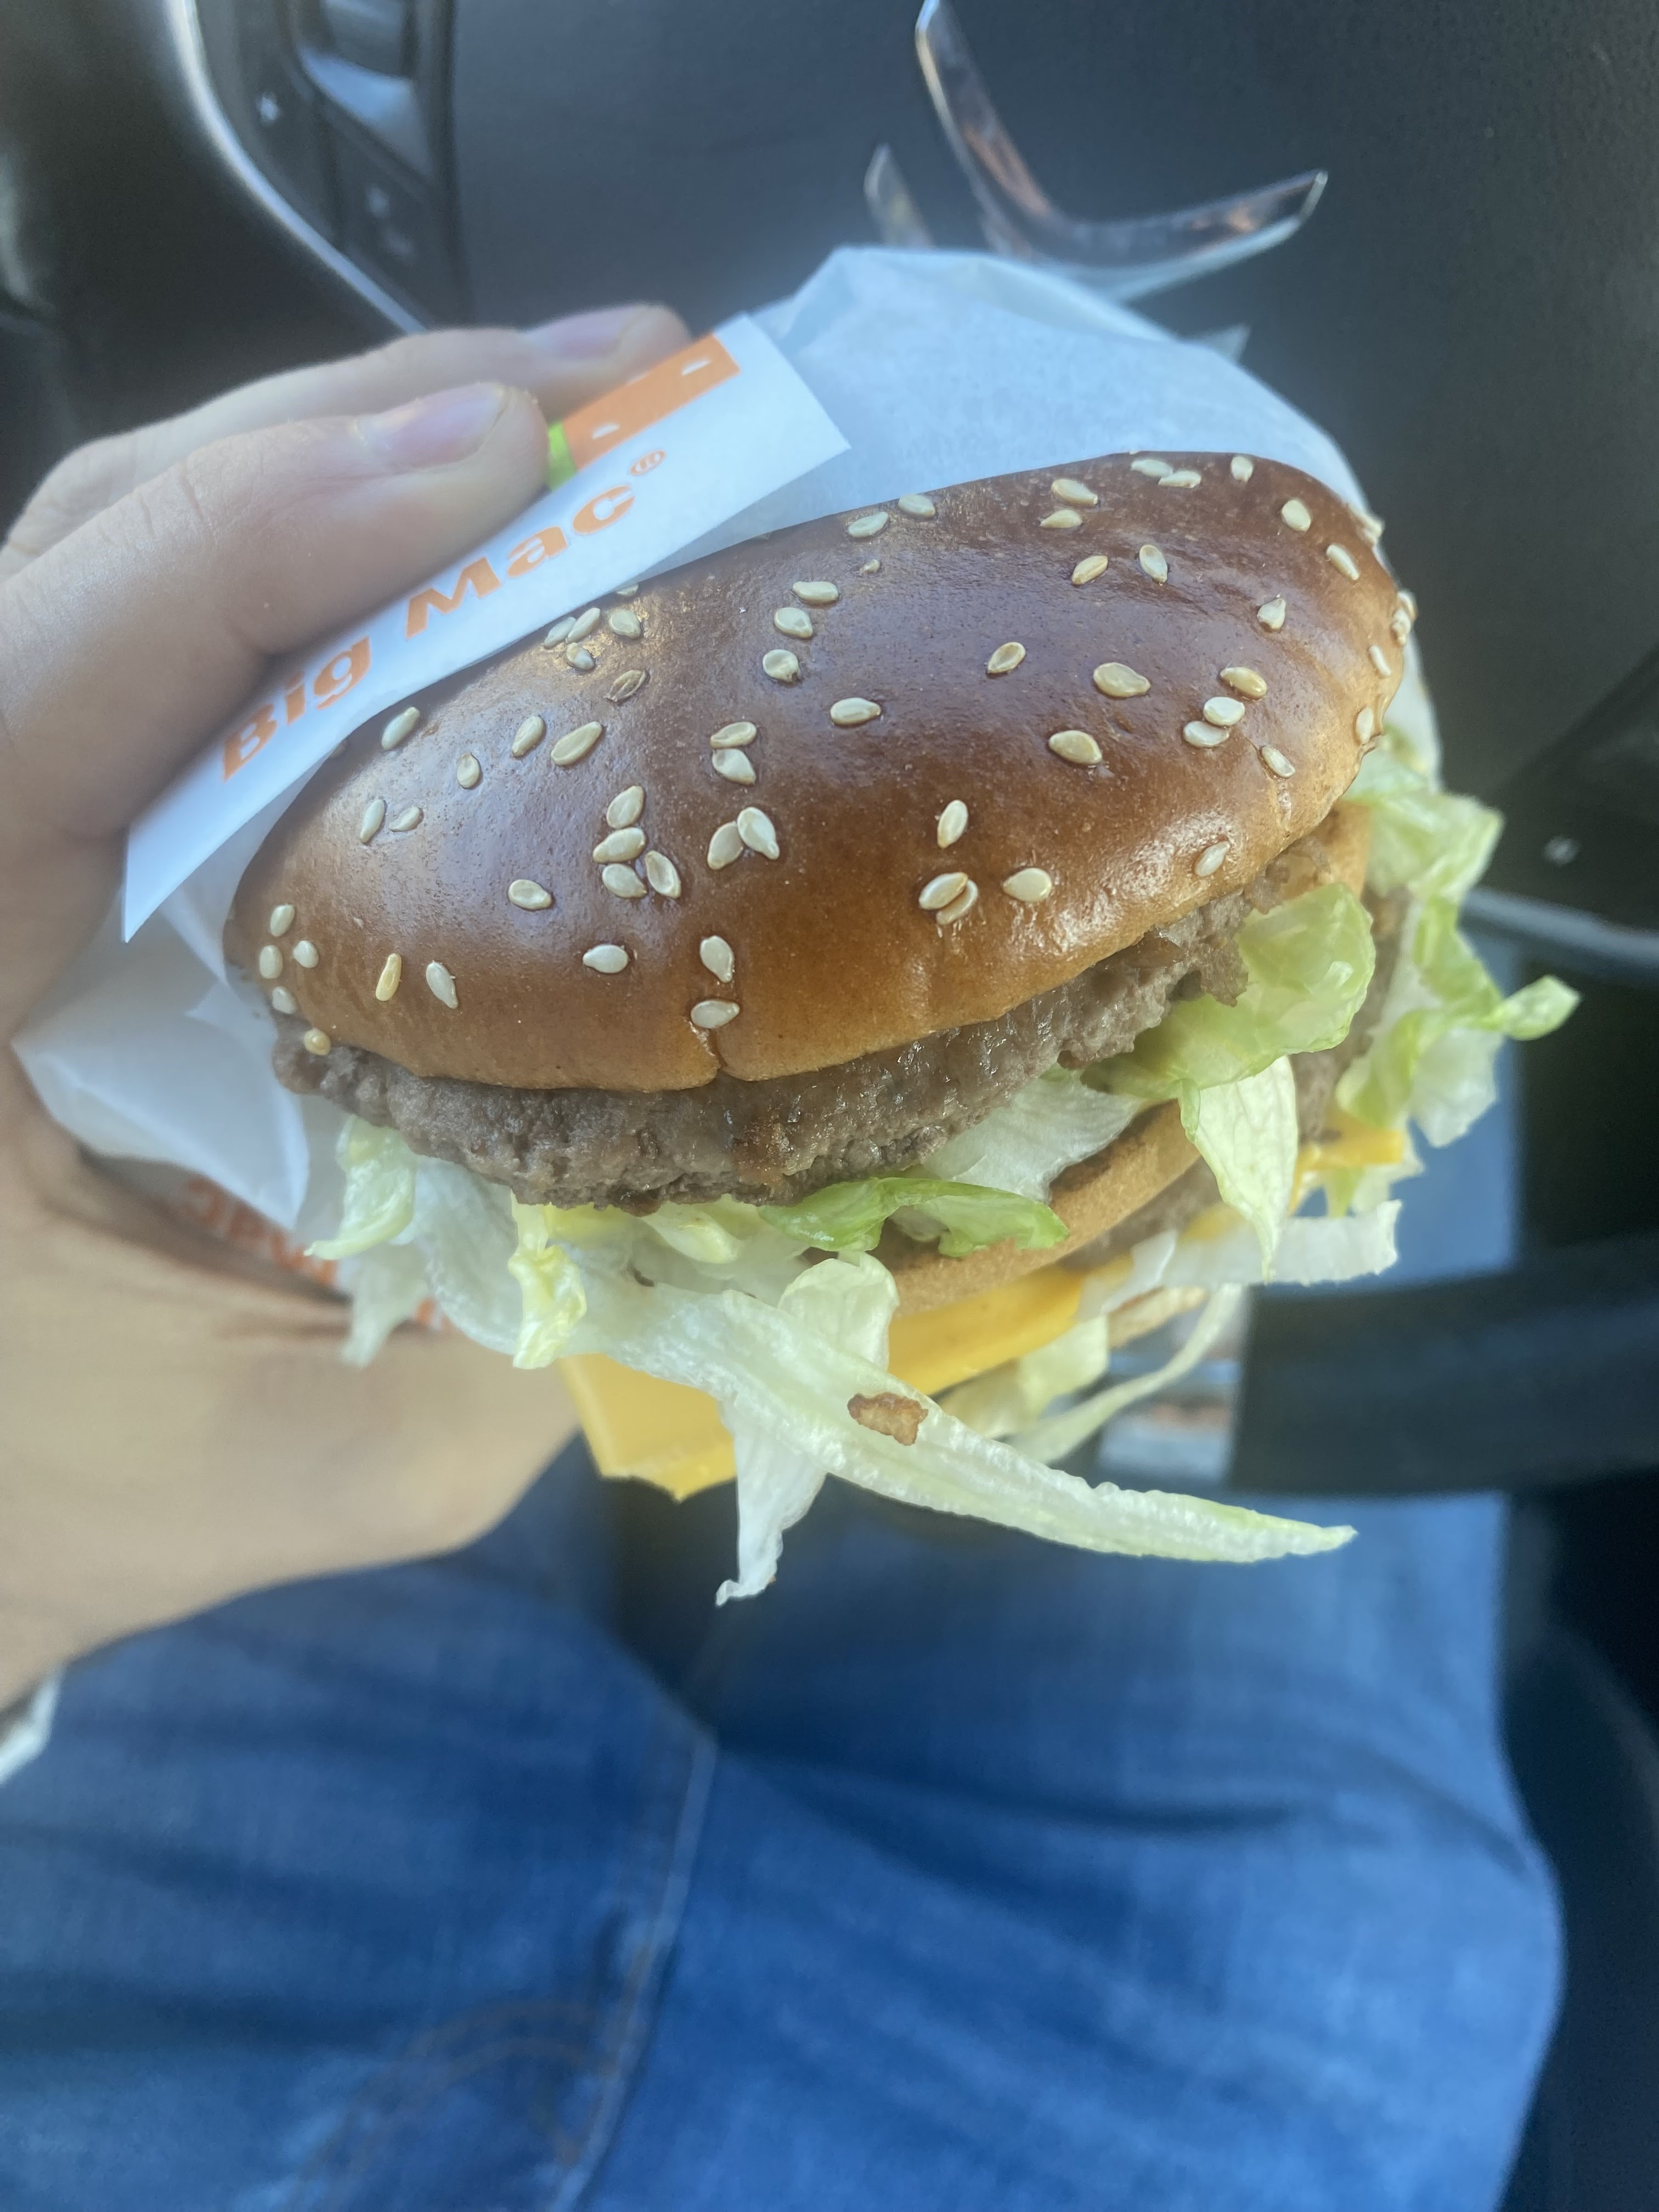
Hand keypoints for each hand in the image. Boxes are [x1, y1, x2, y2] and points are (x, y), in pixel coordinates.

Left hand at [0, 304, 687, 1701]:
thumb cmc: (40, 1510)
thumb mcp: (280, 1466)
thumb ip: (489, 1362)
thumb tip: (715, 1198)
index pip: (60, 657)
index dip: (285, 529)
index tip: (514, 456)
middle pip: (110, 536)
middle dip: (362, 428)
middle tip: (622, 382)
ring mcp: (2, 820)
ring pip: (138, 556)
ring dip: (356, 460)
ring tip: (584, 418)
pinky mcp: (57, 835)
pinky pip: (178, 651)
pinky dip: (331, 576)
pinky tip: (480, 551)